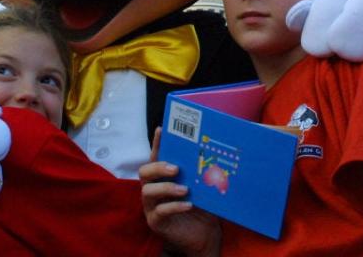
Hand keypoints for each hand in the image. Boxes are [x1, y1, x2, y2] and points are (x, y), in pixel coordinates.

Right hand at [140, 129, 219, 256]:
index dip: (157, 143)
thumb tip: (218, 154)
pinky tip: (188, 205)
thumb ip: (202, 173)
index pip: (156, 156)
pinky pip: (160, 212)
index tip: (162, 129)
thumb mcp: (202, 187)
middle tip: (175, 168)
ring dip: (166, 188)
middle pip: (144, 172)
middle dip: (158, 167)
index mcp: (162, 176)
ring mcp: (151, 206)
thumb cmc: (201, 206)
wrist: (203, 234)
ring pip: (147, 191)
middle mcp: (152, 188)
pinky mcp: (155, 221)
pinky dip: (174, 207)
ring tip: (184, 189)